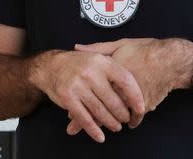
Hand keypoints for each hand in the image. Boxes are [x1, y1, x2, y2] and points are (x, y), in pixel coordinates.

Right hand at [29, 49, 144, 142]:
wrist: (51, 65)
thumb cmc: (79, 63)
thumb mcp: (98, 55)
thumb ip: (116, 64)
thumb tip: (138, 80)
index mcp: (102, 61)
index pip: (126, 80)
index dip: (135, 96)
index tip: (141, 108)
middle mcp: (91, 73)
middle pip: (113, 100)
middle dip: (122, 114)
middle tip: (126, 119)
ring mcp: (78, 85)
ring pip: (100, 111)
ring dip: (110, 123)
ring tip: (116, 126)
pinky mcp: (68, 98)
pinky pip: (84, 118)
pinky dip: (93, 130)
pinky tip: (100, 136)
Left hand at [67, 38, 192, 133]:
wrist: (171, 59)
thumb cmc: (145, 49)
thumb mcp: (120, 44)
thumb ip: (97, 48)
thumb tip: (77, 47)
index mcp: (110, 73)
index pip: (90, 92)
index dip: (78, 104)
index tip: (69, 112)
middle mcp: (119, 88)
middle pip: (99, 108)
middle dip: (85, 120)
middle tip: (73, 128)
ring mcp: (132, 98)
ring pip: (115, 116)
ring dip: (107, 122)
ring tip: (99, 127)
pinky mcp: (145, 104)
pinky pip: (135, 117)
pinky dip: (132, 120)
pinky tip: (129, 123)